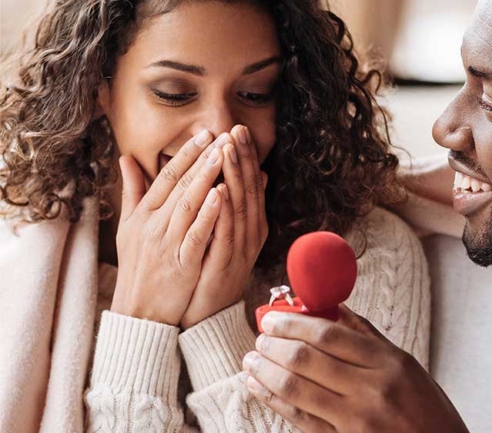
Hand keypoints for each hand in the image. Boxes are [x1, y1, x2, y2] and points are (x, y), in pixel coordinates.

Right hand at [111, 130, 224, 324]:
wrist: (139, 311)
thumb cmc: (138, 267)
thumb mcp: (129, 227)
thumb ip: (133, 192)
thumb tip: (127, 158)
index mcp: (143, 215)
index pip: (166, 177)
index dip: (186, 154)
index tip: (204, 133)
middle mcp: (153, 225)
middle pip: (179, 185)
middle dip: (201, 158)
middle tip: (221, 136)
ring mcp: (167, 244)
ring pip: (188, 205)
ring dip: (206, 178)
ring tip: (223, 155)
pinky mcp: (181, 263)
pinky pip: (196, 234)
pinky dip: (208, 213)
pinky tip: (222, 195)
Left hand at [180, 125, 268, 328]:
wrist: (206, 315)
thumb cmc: (210, 271)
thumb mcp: (223, 234)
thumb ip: (234, 206)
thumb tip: (255, 175)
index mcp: (249, 225)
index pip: (249, 184)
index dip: (245, 157)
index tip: (236, 130)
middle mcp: (249, 234)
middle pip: (248, 190)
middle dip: (242, 158)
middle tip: (236, 129)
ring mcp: (239, 249)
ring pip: (240, 206)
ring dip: (235, 177)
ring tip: (228, 149)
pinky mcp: (225, 264)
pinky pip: (226, 233)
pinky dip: (224, 211)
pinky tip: (221, 190)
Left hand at [242, 306, 468, 432]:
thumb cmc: (426, 407)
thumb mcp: (405, 365)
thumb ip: (367, 336)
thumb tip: (332, 308)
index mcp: (389, 362)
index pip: (329, 334)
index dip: (294, 323)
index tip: (274, 317)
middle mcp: (371, 390)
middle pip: (307, 359)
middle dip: (275, 345)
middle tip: (261, 336)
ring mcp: (356, 421)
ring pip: (296, 389)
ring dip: (266, 371)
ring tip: (252, 359)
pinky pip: (300, 419)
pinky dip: (273, 401)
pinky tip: (259, 387)